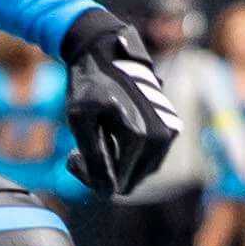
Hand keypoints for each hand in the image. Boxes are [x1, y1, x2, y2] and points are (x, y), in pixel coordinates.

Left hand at [60, 9, 179, 195]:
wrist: (106, 53)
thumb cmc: (88, 85)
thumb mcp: (79, 120)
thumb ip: (93, 157)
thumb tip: (107, 192)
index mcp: (141, 137)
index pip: (116, 185)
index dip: (90, 175)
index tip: (73, 155)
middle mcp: (163, 138)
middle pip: (130, 181)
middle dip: (104, 170)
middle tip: (80, 150)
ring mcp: (170, 134)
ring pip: (140, 172)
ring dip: (116, 163)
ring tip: (96, 139)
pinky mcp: (172, 129)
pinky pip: (148, 160)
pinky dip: (128, 155)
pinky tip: (110, 135)